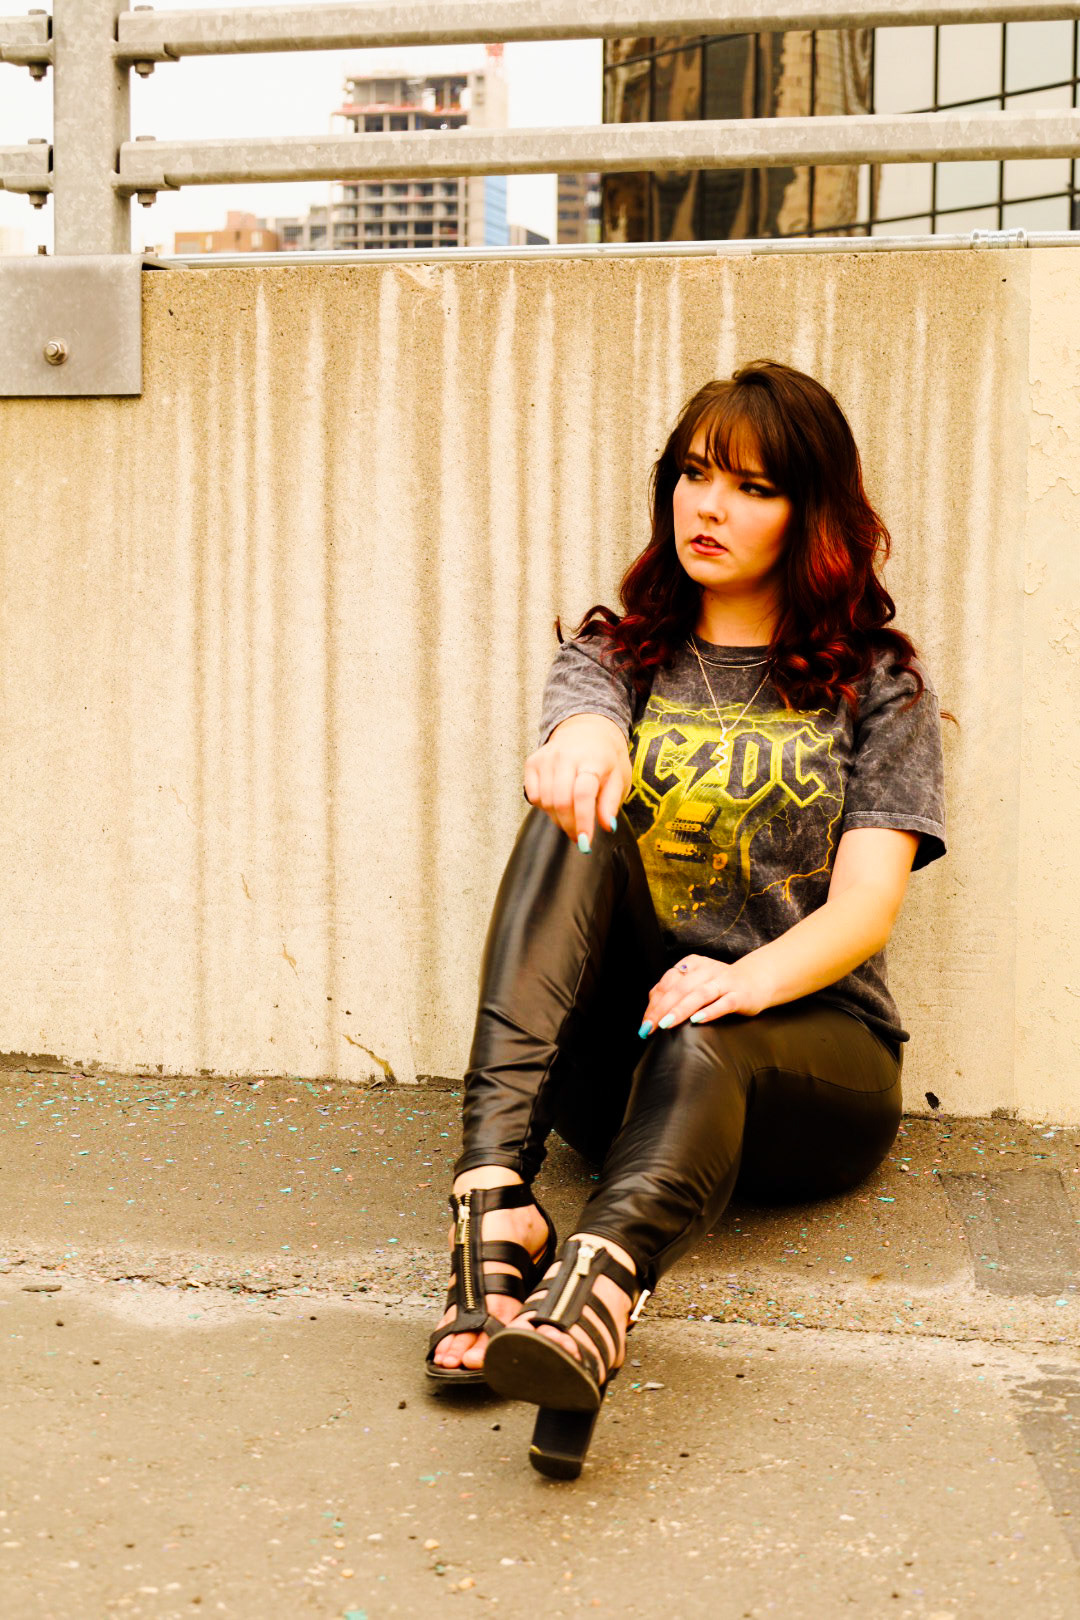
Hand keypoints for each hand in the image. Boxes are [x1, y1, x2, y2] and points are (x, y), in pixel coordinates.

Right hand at [523, 714, 630, 847]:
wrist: (587, 728)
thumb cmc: (606, 758)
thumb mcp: (619, 777)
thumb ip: (611, 802)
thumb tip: (607, 826)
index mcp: (592, 759)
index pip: (583, 794)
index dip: (583, 821)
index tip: (585, 842)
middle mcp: (566, 756)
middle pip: (560, 801)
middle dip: (569, 826)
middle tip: (579, 837)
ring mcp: (546, 758)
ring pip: (546, 801)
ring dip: (558, 819)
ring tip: (571, 820)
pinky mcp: (533, 762)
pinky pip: (534, 795)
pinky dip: (545, 807)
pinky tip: (558, 803)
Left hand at [640, 953, 772, 1033]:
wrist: (756, 980)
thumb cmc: (719, 985)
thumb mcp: (695, 982)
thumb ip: (675, 990)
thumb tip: (651, 1009)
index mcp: (693, 964)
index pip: (668, 982)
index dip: (654, 1003)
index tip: (645, 1022)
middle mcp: (707, 970)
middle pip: (680, 988)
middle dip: (662, 1009)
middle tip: (650, 1027)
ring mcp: (725, 982)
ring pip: (699, 995)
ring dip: (680, 1009)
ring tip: (666, 1023)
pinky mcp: (740, 996)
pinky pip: (724, 1003)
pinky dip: (710, 1011)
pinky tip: (697, 1020)